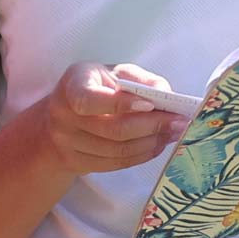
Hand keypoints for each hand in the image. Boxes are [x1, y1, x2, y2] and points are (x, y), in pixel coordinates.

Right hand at [37, 63, 186, 174]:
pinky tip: (156, 146)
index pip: (91, 99)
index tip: (152, 104)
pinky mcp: (75, 162)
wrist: (59, 118)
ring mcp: (66, 142)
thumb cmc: (95, 88)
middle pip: (113, 129)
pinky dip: (141, 156)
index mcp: (73, 84)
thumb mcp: (113, 73)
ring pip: (118, 150)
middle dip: (152, 126)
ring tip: (172, 134)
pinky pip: (114, 164)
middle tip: (179, 122)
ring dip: (151, 143)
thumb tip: (165, 94)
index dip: (122, 104)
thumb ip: (140, 80)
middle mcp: (63, 114)